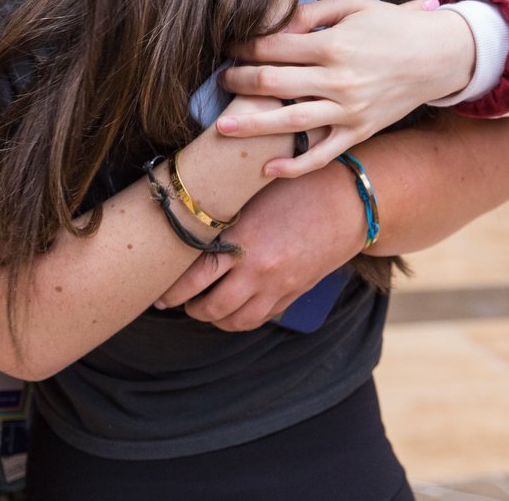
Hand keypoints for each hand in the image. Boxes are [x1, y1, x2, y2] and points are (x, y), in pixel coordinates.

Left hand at [153, 168, 364, 330]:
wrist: (349, 203)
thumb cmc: (298, 187)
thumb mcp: (254, 193)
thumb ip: (224, 211)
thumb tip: (187, 217)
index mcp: (242, 240)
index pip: (195, 277)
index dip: (172, 292)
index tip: (159, 294)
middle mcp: (258, 270)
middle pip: (210, 307)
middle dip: (189, 309)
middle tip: (175, 301)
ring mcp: (277, 287)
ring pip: (234, 321)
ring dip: (213, 318)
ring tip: (202, 307)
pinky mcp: (293, 294)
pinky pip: (259, 319)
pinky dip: (239, 320)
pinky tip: (231, 309)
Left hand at [218, 0, 475, 176]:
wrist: (439, 56)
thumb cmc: (392, 26)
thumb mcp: (354, 6)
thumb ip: (312, 13)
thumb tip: (277, 26)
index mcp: (334, 45)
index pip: (275, 48)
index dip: (245, 47)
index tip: (229, 46)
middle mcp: (339, 79)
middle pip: (273, 83)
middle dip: (239, 81)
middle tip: (220, 80)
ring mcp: (349, 110)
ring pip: (291, 121)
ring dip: (253, 124)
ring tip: (222, 127)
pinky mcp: (359, 132)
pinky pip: (323, 154)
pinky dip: (295, 166)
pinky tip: (267, 168)